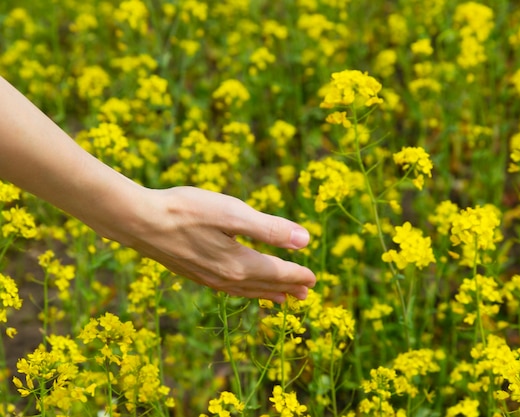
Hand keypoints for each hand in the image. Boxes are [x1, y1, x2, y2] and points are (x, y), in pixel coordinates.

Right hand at [121, 186, 315, 302]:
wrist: (139, 221)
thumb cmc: (187, 211)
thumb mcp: (233, 213)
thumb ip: (270, 228)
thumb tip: (304, 241)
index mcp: (239, 263)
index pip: (278, 272)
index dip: (298, 274)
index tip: (314, 278)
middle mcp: (226, 277)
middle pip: (265, 285)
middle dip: (287, 287)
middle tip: (305, 293)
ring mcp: (208, 278)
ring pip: (247, 290)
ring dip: (267, 292)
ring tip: (281, 297)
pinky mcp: (194, 273)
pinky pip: (229, 289)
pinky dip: (245, 291)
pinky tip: (242, 286)